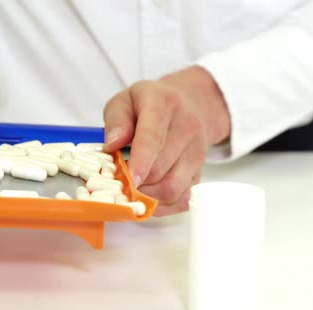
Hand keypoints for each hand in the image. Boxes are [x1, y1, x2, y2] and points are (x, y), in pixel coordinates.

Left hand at [103, 66, 230, 215]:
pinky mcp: (200, 172)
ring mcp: (197, 152)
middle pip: (161, 168)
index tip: (130, 179)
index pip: (153, 137)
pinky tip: (149, 196)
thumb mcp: (126, 100)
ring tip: (132, 188)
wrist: (189, 105)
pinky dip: (162, 205)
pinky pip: (182, 199)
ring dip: (148, 196)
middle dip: (136, 182)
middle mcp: (187, 128)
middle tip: (118, 182)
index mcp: (163, 105)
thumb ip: (116, 119)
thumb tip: (112, 145)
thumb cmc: (150, 104)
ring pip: (172, 188)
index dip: (141, 162)